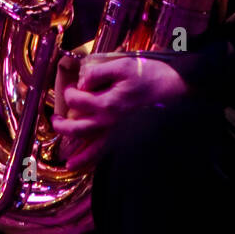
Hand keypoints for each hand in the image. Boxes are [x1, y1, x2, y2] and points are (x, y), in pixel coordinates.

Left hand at [51, 52, 189, 168]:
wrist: (179, 92)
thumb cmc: (153, 77)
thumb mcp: (124, 65)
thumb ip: (99, 72)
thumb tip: (83, 81)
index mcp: (106, 104)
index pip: (78, 100)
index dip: (71, 91)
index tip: (73, 86)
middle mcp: (109, 123)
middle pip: (78, 128)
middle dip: (63, 125)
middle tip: (55, 120)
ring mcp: (119, 134)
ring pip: (91, 148)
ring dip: (76, 150)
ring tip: (66, 156)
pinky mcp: (128, 139)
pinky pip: (107, 154)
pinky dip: (93, 162)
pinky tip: (84, 167)